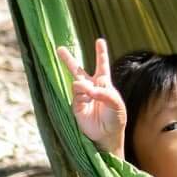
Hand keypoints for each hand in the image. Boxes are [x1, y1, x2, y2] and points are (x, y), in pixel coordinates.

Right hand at [56, 38, 126, 158]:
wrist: (107, 136)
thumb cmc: (116, 118)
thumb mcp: (116, 103)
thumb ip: (104, 93)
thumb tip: (87, 88)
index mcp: (104, 84)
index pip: (102, 65)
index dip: (101, 53)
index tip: (99, 40)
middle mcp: (92, 88)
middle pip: (78, 70)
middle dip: (69, 60)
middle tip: (60, 48)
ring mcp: (82, 96)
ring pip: (76, 82)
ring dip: (83, 85)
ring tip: (89, 93)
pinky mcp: (75, 106)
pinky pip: (76, 95)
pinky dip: (82, 96)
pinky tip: (87, 99)